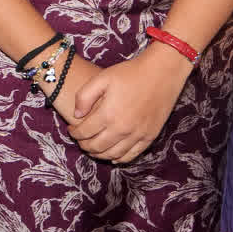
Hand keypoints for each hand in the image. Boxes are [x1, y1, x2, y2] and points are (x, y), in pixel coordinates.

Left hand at [66, 48, 188, 161]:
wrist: (161, 73)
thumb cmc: (130, 73)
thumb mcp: (102, 78)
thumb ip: (84, 96)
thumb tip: (76, 115)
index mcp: (108, 114)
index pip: (84, 132)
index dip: (74, 133)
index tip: (71, 130)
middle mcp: (122, 128)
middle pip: (97, 146)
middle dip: (84, 146)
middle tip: (80, 141)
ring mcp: (138, 134)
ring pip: (113, 154)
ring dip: (100, 155)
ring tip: (93, 149)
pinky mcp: (150, 136)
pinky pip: (132, 155)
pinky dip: (120, 158)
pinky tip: (113, 156)